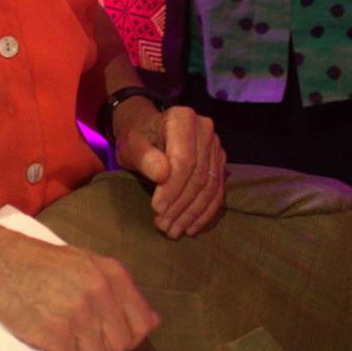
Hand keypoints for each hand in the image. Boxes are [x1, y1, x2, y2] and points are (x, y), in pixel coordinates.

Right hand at [0, 234, 157, 350]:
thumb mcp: (86, 264)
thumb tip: (153, 322)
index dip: (129, 335)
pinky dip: (55, 350)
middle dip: (103, 345)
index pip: (141, 323)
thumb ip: (120, 292)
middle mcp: (100, 294)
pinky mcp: (56, 333)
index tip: (111, 333)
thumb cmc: (40, 263)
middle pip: (120, 345)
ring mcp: (78, 315)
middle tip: (80, 333)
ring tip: (58, 324)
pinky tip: (43, 329)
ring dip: (77, 346)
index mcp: (111, 274)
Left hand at [114, 101, 226, 237]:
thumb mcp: (131, 145)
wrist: (147, 131)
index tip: (157, 209)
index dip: (172, 188)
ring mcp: (216, 146)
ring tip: (174, 231)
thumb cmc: (137, 138)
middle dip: (181, 205)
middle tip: (163, 226)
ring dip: (192, 213)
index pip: (184, 161)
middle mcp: (206, 129)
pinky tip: (191, 228)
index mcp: (183, 119)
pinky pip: (218, 191)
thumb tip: (162, 174)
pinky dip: (205, 212)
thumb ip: (144, 157)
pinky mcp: (219, 162)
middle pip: (199, 175)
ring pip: (210, 186)